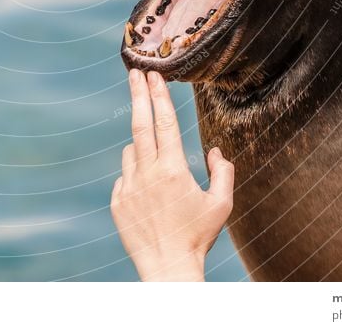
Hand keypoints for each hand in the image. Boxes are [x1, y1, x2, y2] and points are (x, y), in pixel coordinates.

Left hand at [110, 69, 233, 281]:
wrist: (167, 269)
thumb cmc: (198, 237)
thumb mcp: (221, 205)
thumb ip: (224, 173)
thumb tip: (216, 151)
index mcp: (174, 170)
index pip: (164, 122)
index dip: (159, 96)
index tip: (154, 75)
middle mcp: (148, 173)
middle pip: (140, 123)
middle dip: (138, 94)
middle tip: (135, 72)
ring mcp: (128, 186)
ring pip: (131, 151)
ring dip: (142, 148)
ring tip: (160, 172)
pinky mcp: (117, 200)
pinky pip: (124, 176)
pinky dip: (135, 175)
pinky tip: (150, 196)